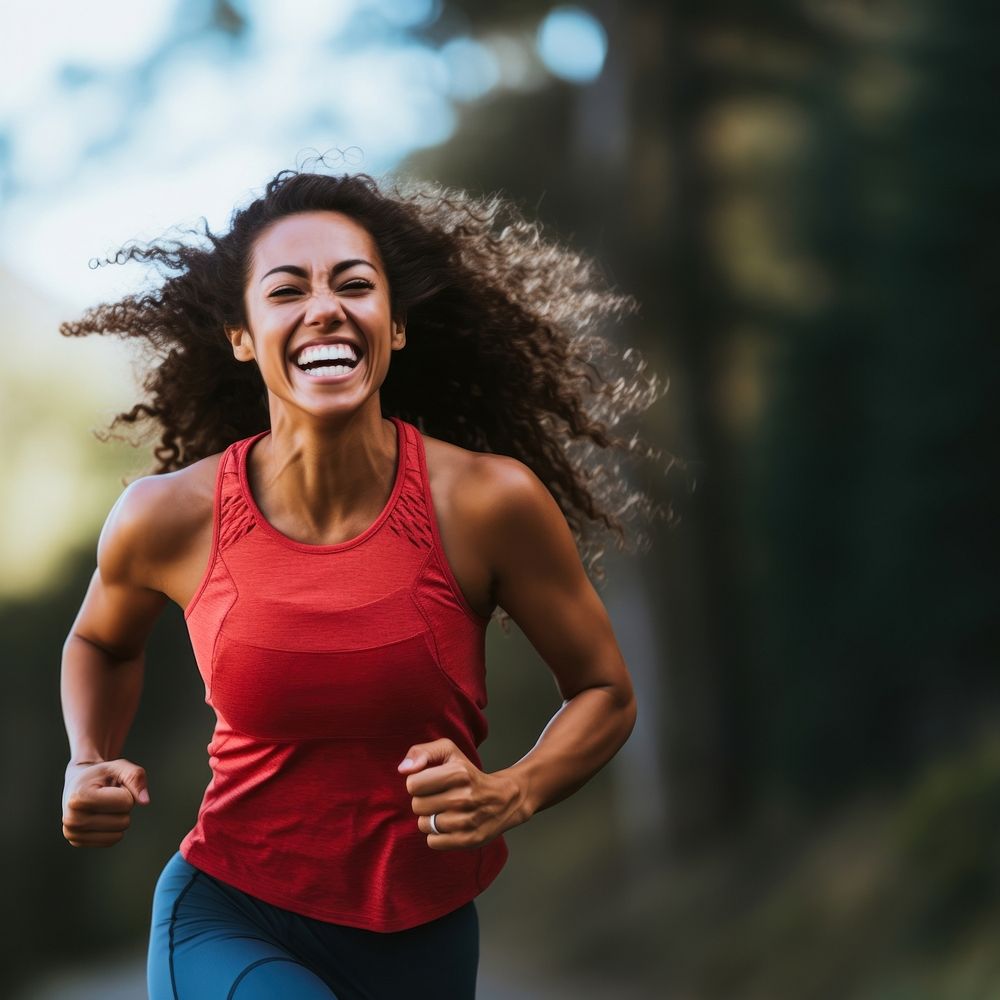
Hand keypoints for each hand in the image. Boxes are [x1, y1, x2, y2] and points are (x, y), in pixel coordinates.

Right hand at [61, 758, 149, 847]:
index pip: (125, 802)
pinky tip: (99, 816)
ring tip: (104, 806)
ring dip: (118, 819)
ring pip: (119, 835)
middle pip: (123, 822)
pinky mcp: (77, 842)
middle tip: (108, 797)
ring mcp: (73, 833)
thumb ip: (135, 777)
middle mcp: (72, 819)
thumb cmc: (101, 775)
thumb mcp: (119, 767)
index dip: (126, 792)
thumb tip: (145, 802)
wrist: (77, 784)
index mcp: (79, 797)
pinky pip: (111, 841)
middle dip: (123, 808)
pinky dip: (112, 829)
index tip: (111, 787)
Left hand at [398, 738, 525, 850]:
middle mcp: (464, 797)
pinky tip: (450, 825)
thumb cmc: (468, 774)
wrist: (504, 799)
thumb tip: (403, 769)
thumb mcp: (449, 752)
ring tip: (447, 810)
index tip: (431, 782)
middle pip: (416, 806)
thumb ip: (422, 752)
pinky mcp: (469, 840)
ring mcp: (467, 821)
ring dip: (430, 818)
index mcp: (459, 772)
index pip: (413, 784)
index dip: (418, 783)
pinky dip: (437, 835)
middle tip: (440, 797)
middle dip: (424, 801)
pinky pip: (433, 842)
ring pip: (423, 825)